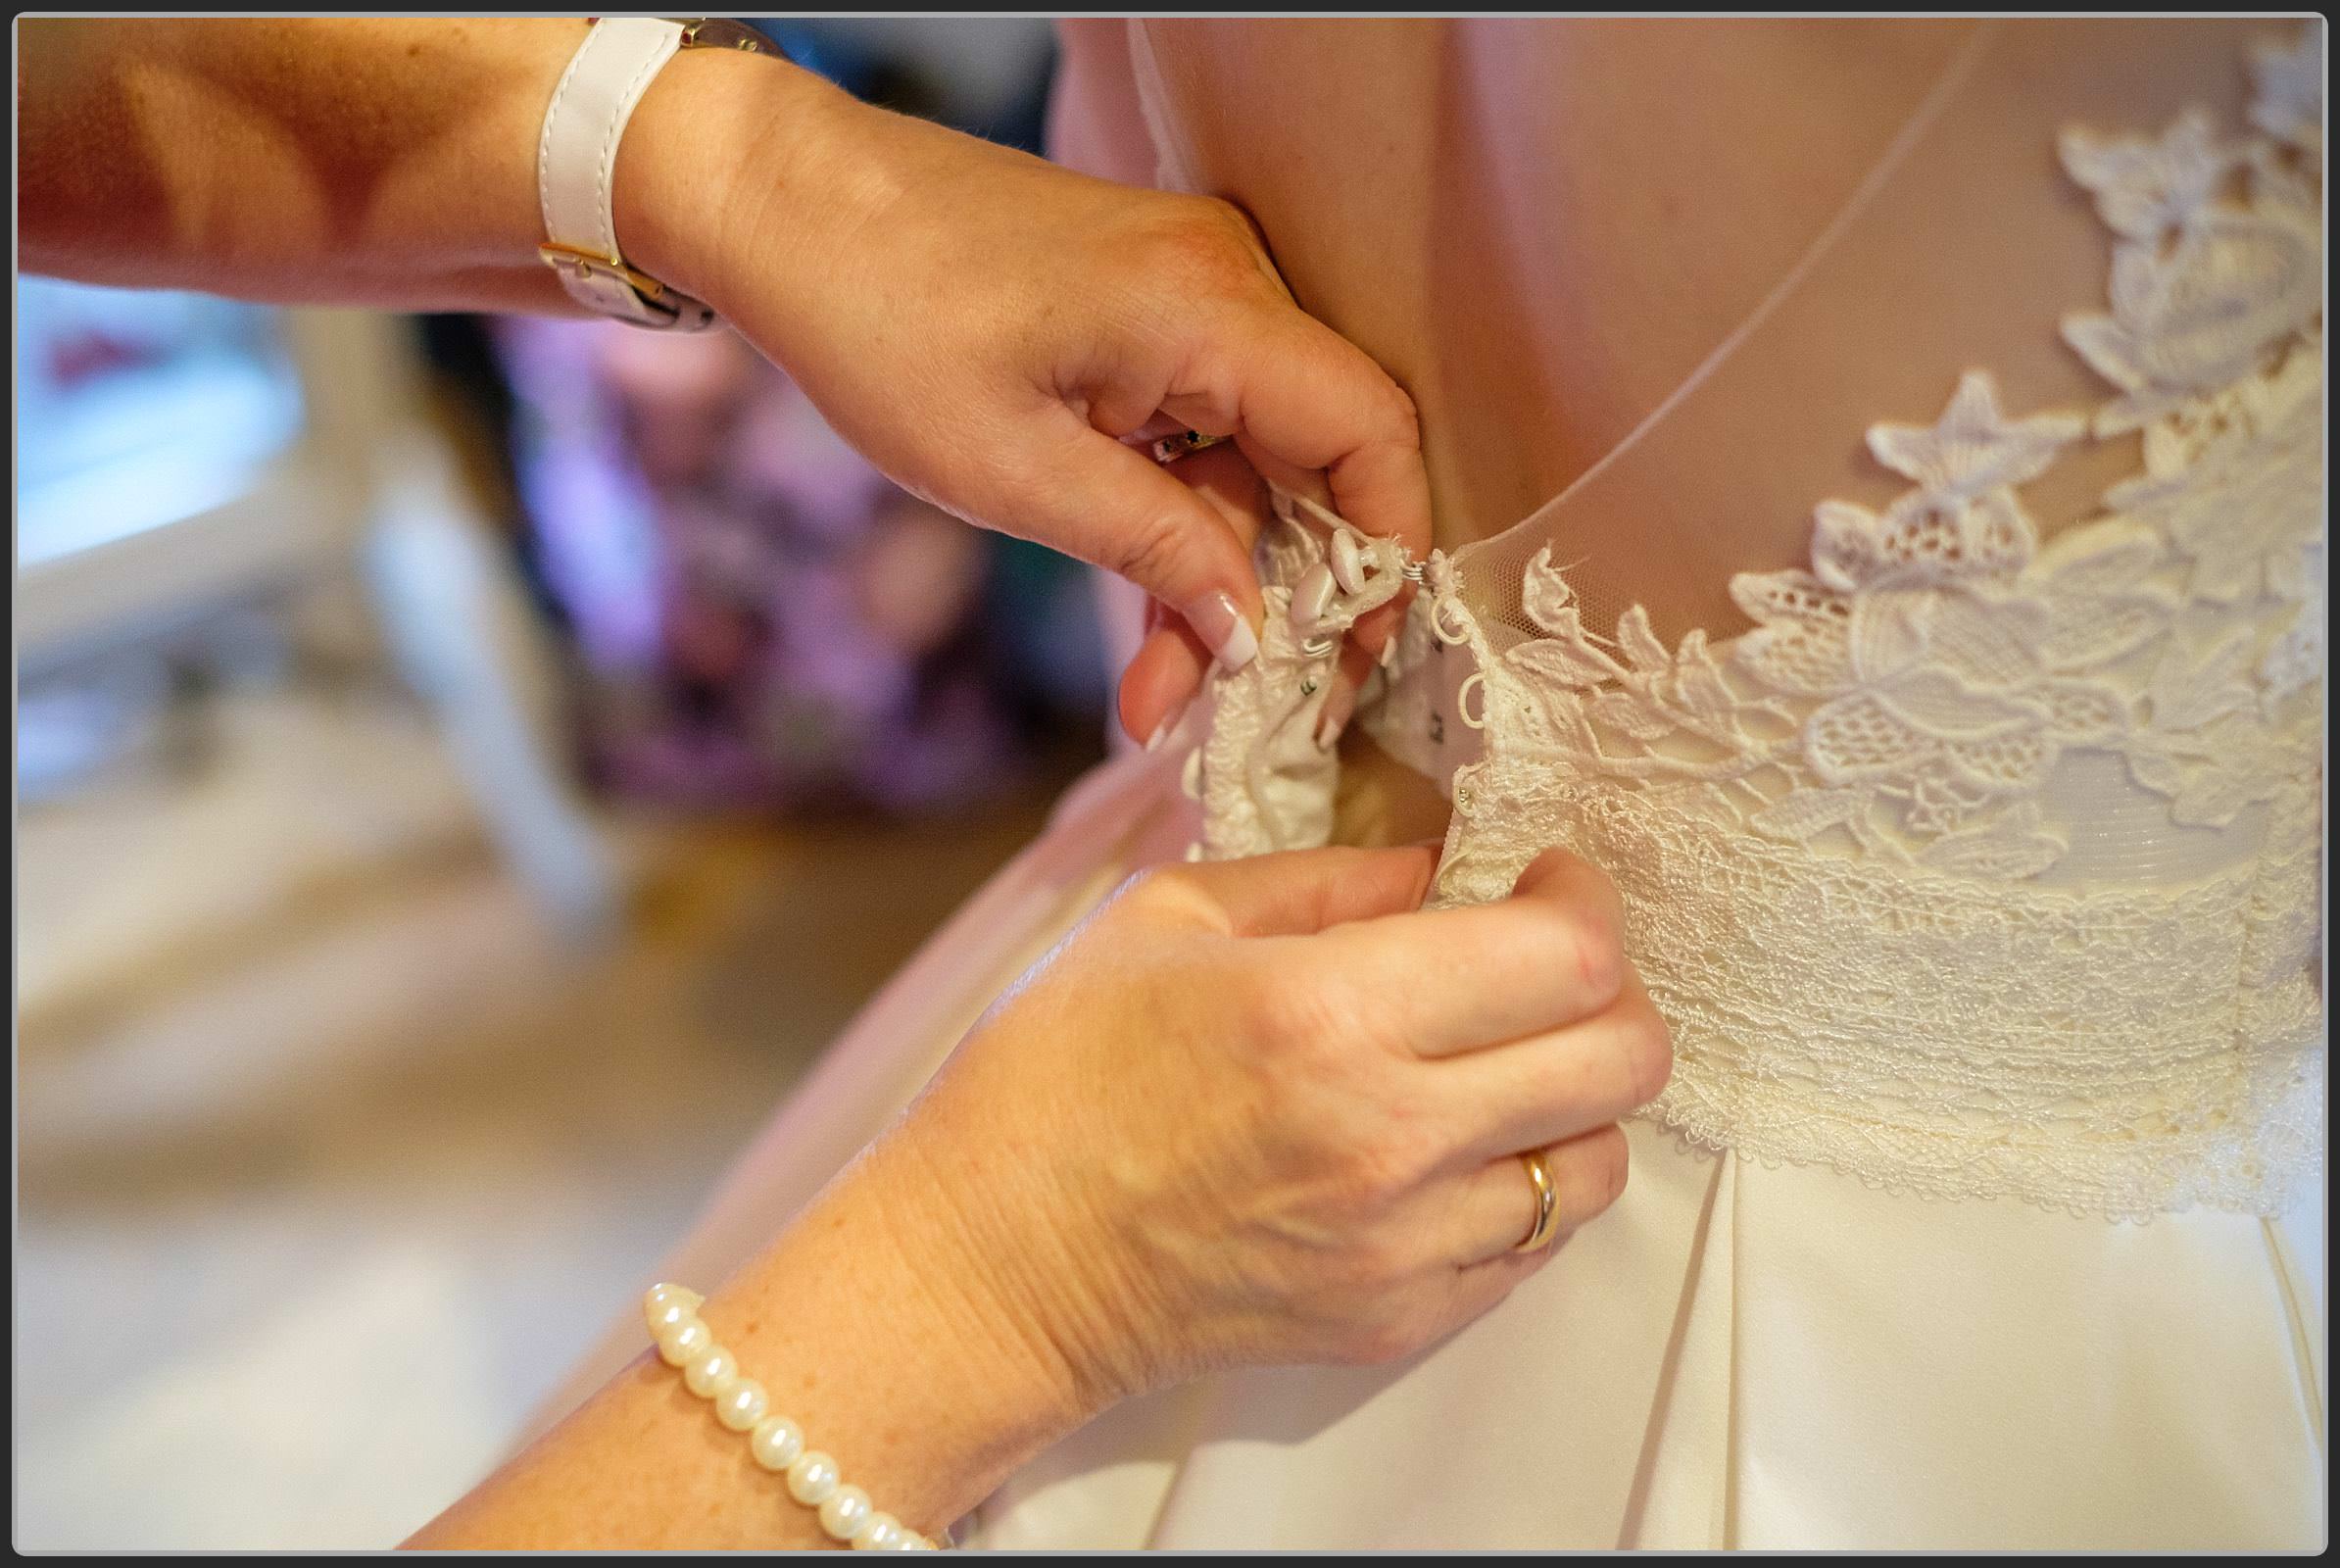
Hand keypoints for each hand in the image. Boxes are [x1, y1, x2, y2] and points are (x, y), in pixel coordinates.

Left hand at [619, 49, 1431, 742]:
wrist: (787, 205)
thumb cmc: (878, 320)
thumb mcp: (1012, 471)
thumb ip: (1153, 548)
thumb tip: (1254, 632)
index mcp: (1207, 308)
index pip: (1369, 436)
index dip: (1383, 559)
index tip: (1346, 662)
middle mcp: (1225, 285)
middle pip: (1316, 463)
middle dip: (1280, 598)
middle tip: (1226, 708)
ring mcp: (1190, 293)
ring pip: (1254, 463)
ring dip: (1215, 575)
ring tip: (1157, 693)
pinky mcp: (1150, 312)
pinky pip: (1204, 431)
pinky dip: (1181, 518)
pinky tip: (1146, 607)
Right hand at [875, 843, 1671, 1407]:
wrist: (995, 1263)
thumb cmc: (1057, 1076)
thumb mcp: (1168, 921)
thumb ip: (1325, 880)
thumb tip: (1439, 867)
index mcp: (1328, 1010)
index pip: (1566, 955)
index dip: (1585, 900)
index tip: (1549, 881)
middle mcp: (1388, 1134)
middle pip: (1624, 1059)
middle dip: (1614, 992)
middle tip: (1551, 968)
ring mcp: (1400, 1243)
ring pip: (1601, 1163)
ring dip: (1574, 1101)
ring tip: (1497, 1069)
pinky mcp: (1395, 1321)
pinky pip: (1534, 1248)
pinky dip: (1521, 1188)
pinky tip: (1447, 1151)